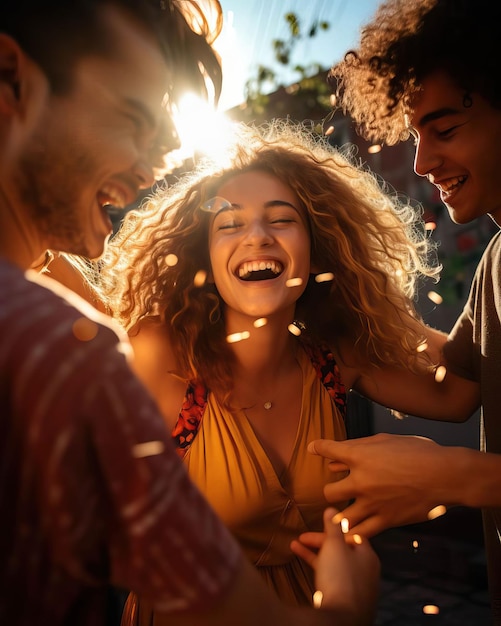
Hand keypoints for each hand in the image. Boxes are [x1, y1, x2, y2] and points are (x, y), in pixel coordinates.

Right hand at [291, 508, 379, 624]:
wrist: (342, 617)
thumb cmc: (340, 577)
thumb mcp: (334, 545)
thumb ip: (333, 526)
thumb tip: (333, 510)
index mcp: (367, 555)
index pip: (351, 535)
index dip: (333, 529)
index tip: (317, 526)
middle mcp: (366, 571)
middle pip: (341, 550)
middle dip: (320, 543)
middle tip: (301, 538)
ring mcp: (357, 587)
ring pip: (334, 565)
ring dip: (315, 555)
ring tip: (295, 547)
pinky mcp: (347, 600)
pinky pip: (332, 580)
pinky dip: (319, 571)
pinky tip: (306, 569)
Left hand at [309, 434, 454, 536]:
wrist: (445, 476)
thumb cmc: (418, 453)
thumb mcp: (386, 441)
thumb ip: (359, 447)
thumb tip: (336, 458)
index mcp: (360, 456)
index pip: (328, 450)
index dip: (318, 448)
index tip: (314, 448)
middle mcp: (361, 481)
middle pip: (329, 492)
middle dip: (332, 490)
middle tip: (340, 490)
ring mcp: (372, 503)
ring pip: (340, 517)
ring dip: (340, 514)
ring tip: (344, 512)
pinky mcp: (385, 521)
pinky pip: (359, 533)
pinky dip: (353, 533)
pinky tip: (353, 530)